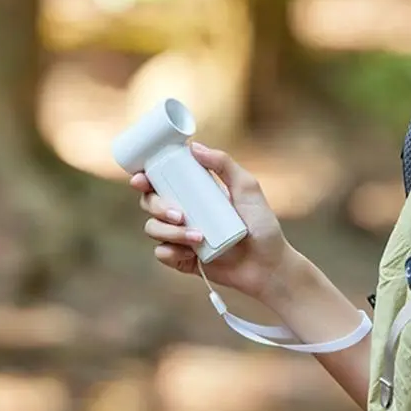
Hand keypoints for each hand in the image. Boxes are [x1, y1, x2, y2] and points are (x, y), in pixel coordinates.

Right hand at [129, 142, 298, 302]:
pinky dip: (170, 251)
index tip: (142, 178)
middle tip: (180, 214)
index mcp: (195, 192)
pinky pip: (161, 253)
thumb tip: (194, 147)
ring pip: (153, 228)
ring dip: (169, 231)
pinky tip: (188, 252)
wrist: (268, 264)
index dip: (145, 177)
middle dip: (157, 206)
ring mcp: (182, 236)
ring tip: (198, 237)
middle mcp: (184, 211)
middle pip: (150, 202)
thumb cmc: (261, 224)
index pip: (162, 180)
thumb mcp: (247, 188)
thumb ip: (224, 164)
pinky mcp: (183, 259)